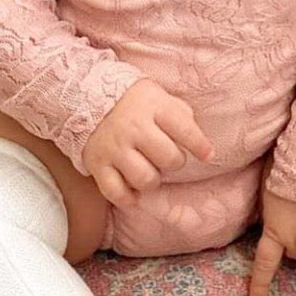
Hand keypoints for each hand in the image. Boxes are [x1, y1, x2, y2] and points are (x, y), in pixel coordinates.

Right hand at [82, 78, 213, 210]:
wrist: (87, 97)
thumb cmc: (133, 101)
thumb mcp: (159, 96)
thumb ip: (180, 114)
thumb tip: (198, 140)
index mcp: (153, 107)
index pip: (184, 129)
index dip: (200, 146)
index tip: (208, 155)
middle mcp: (133, 127)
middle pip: (167, 158)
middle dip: (174, 162)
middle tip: (168, 158)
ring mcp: (114, 147)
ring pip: (144, 179)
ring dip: (153, 180)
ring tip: (150, 171)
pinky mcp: (98, 164)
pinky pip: (116, 193)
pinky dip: (128, 198)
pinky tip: (134, 192)